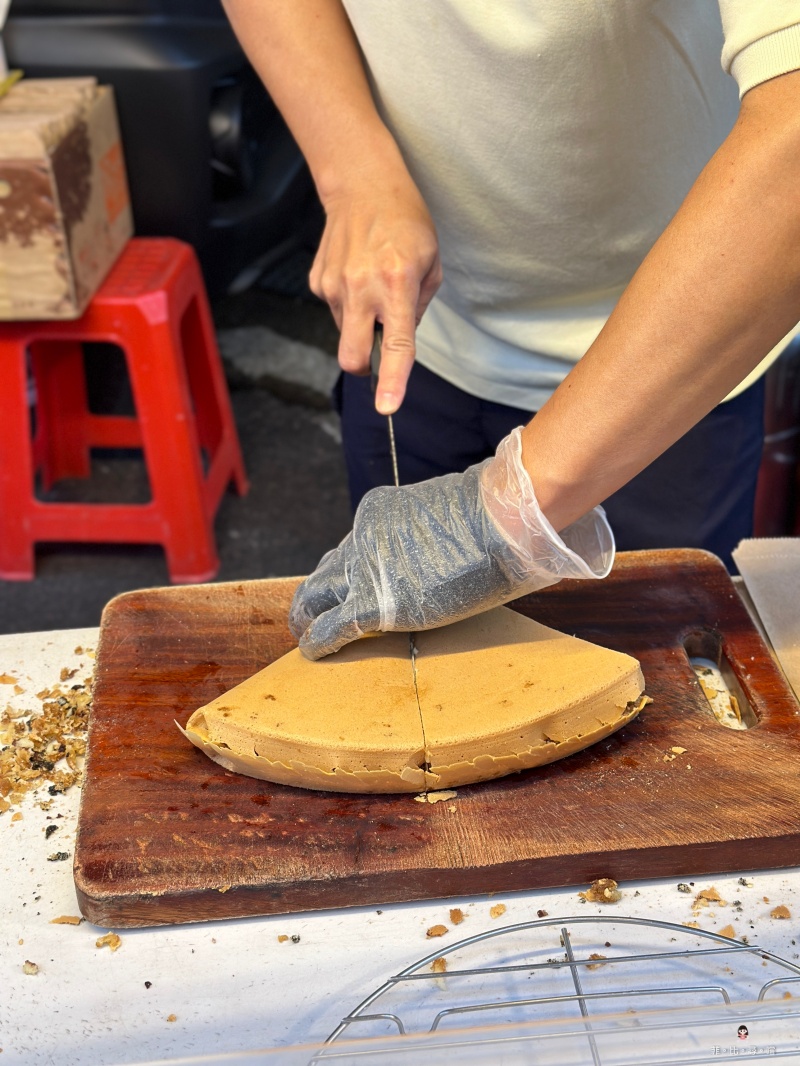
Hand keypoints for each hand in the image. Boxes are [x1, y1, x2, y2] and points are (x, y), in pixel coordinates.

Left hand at [289, 428, 614, 658]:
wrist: (501, 521)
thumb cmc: (494, 516)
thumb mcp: (445, 515)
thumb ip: (429, 534)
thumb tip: (440, 555)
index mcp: (377, 513)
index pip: (351, 546)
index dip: (347, 570)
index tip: (347, 586)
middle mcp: (363, 538)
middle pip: (325, 570)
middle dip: (315, 594)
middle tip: (309, 614)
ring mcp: (366, 570)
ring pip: (316, 595)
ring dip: (306, 617)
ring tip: (303, 634)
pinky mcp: (376, 603)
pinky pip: (333, 627)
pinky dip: (318, 641)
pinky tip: (312, 652)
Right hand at [309, 175, 441, 413]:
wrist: (362, 185)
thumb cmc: (406, 223)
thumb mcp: (431, 265)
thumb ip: (417, 309)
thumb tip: (398, 343)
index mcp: (397, 284)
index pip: (395, 345)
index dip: (390, 381)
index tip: (386, 407)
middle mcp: (361, 287)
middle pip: (351, 356)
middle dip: (363, 368)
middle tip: (376, 355)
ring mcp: (334, 285)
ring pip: (345, 332)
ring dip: (360, 324)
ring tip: (374, 287)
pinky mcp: (318, 281)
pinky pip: (335, 310)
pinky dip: (349, 304)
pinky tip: (357, 275)